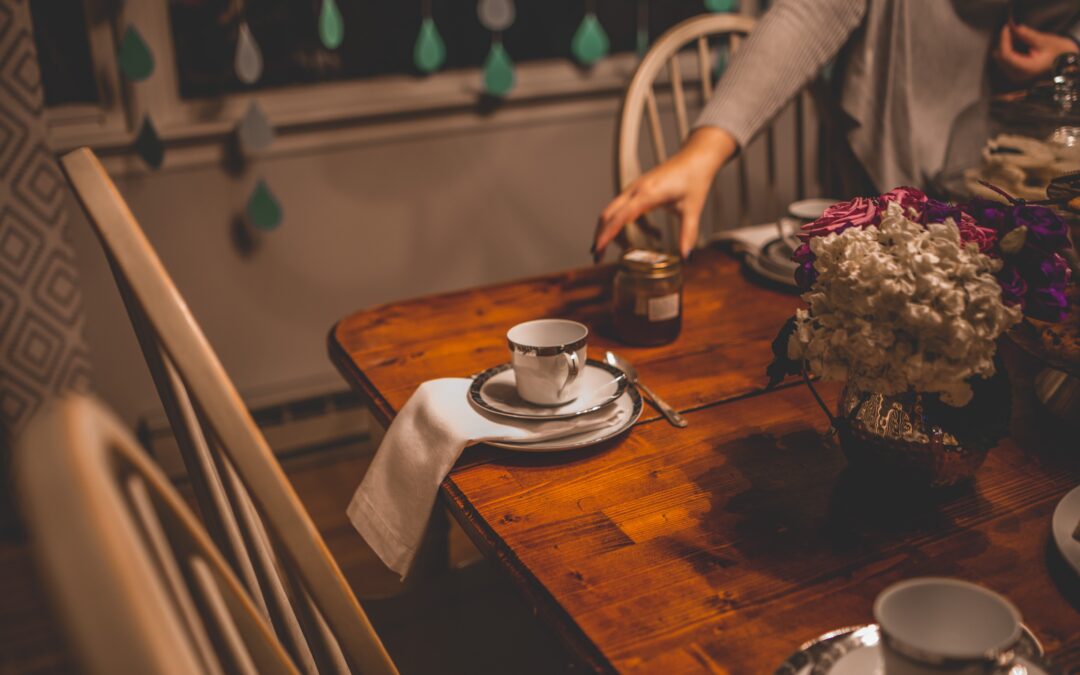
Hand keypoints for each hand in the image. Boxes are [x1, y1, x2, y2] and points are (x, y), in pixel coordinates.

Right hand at [593, 126, 736, 259]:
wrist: (695, 158)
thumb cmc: (694, 178)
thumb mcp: (692, 209)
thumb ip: (688, 234)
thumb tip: (686, 257)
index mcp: (647, 194)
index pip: (620, 217)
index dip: (607, 235)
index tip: (598, 249)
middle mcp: (636, 190)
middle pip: (608, 214)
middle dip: (601, 235)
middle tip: (599, 256)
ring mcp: (634, 189)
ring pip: (613, 211)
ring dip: (613, 231)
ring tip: (625, 249)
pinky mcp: (638, 189)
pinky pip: (625, 209)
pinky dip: (631, 224)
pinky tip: (653, 234)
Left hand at [993, 23, 1078, 84]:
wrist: (1065, 64)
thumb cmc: (1058, 53)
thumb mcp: (1045, 41)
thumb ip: (1027, 35)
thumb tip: (1015, 28)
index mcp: (1026, 69)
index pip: (1006, 55)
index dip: (1004, 40)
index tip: (1007, 27)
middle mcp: (1018, 76)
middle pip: (1001, 57)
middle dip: (1004, 42)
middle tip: (1012, 29)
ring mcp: (1015, 76)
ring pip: (1001, 59)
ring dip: (1006, 46)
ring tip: (1016, 35)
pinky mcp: (1015, 74)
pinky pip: (1005, 61)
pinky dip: (1009, 50)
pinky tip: (1016, 43)